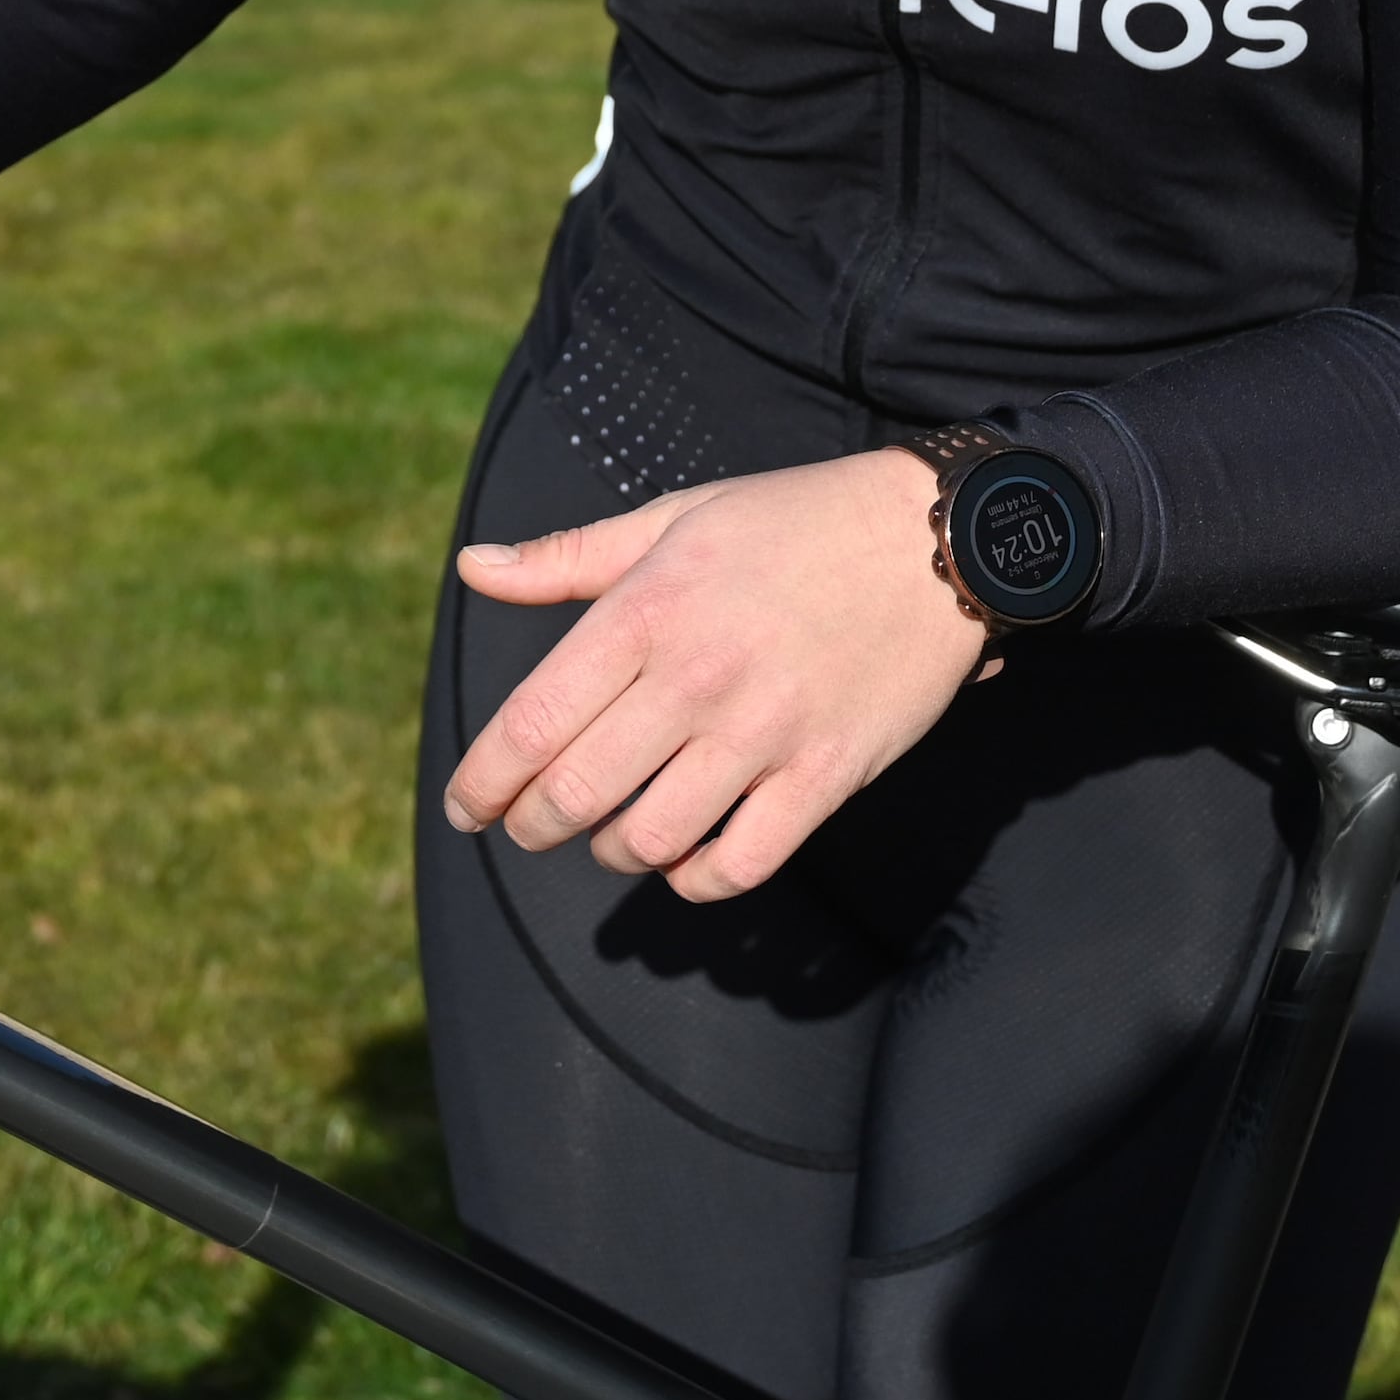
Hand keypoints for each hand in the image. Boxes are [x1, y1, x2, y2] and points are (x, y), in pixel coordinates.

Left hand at [440, 448, 990, 901]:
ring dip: (614, 851)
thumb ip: (568, 558)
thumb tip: (472, 568)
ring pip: (652, 839)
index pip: (533, 723)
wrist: (934, 537)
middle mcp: (697, 678)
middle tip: (529, 826)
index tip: (465, 807)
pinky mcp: (827, 774)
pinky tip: (684, 861)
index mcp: (648, 612)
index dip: (484, 781)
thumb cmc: (792, 522)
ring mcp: (765, 733)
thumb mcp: (674, 519)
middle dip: (534, 825)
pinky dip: (697, 880)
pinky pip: (742, 863)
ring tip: (612, 834)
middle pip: (578, 793)